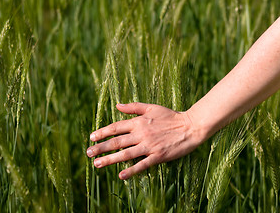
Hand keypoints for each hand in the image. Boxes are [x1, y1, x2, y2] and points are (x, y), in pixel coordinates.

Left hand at [86, 102, 202, 179]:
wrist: (190, 126)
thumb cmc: (171, 116)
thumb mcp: (152, 107)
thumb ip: (134, 107)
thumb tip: (117, 105)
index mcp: (139, 122)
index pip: (116, 127)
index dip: (103, 132)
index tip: (92, 137)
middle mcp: (141, 134)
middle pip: (117, 142)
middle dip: (101, 148)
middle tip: (88, 153)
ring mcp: (149, 146)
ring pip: (125, 154)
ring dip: (110, 159)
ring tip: (97, 164)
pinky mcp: (158, 156)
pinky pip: (142, 165)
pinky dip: (131, 170)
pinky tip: (121, 175)